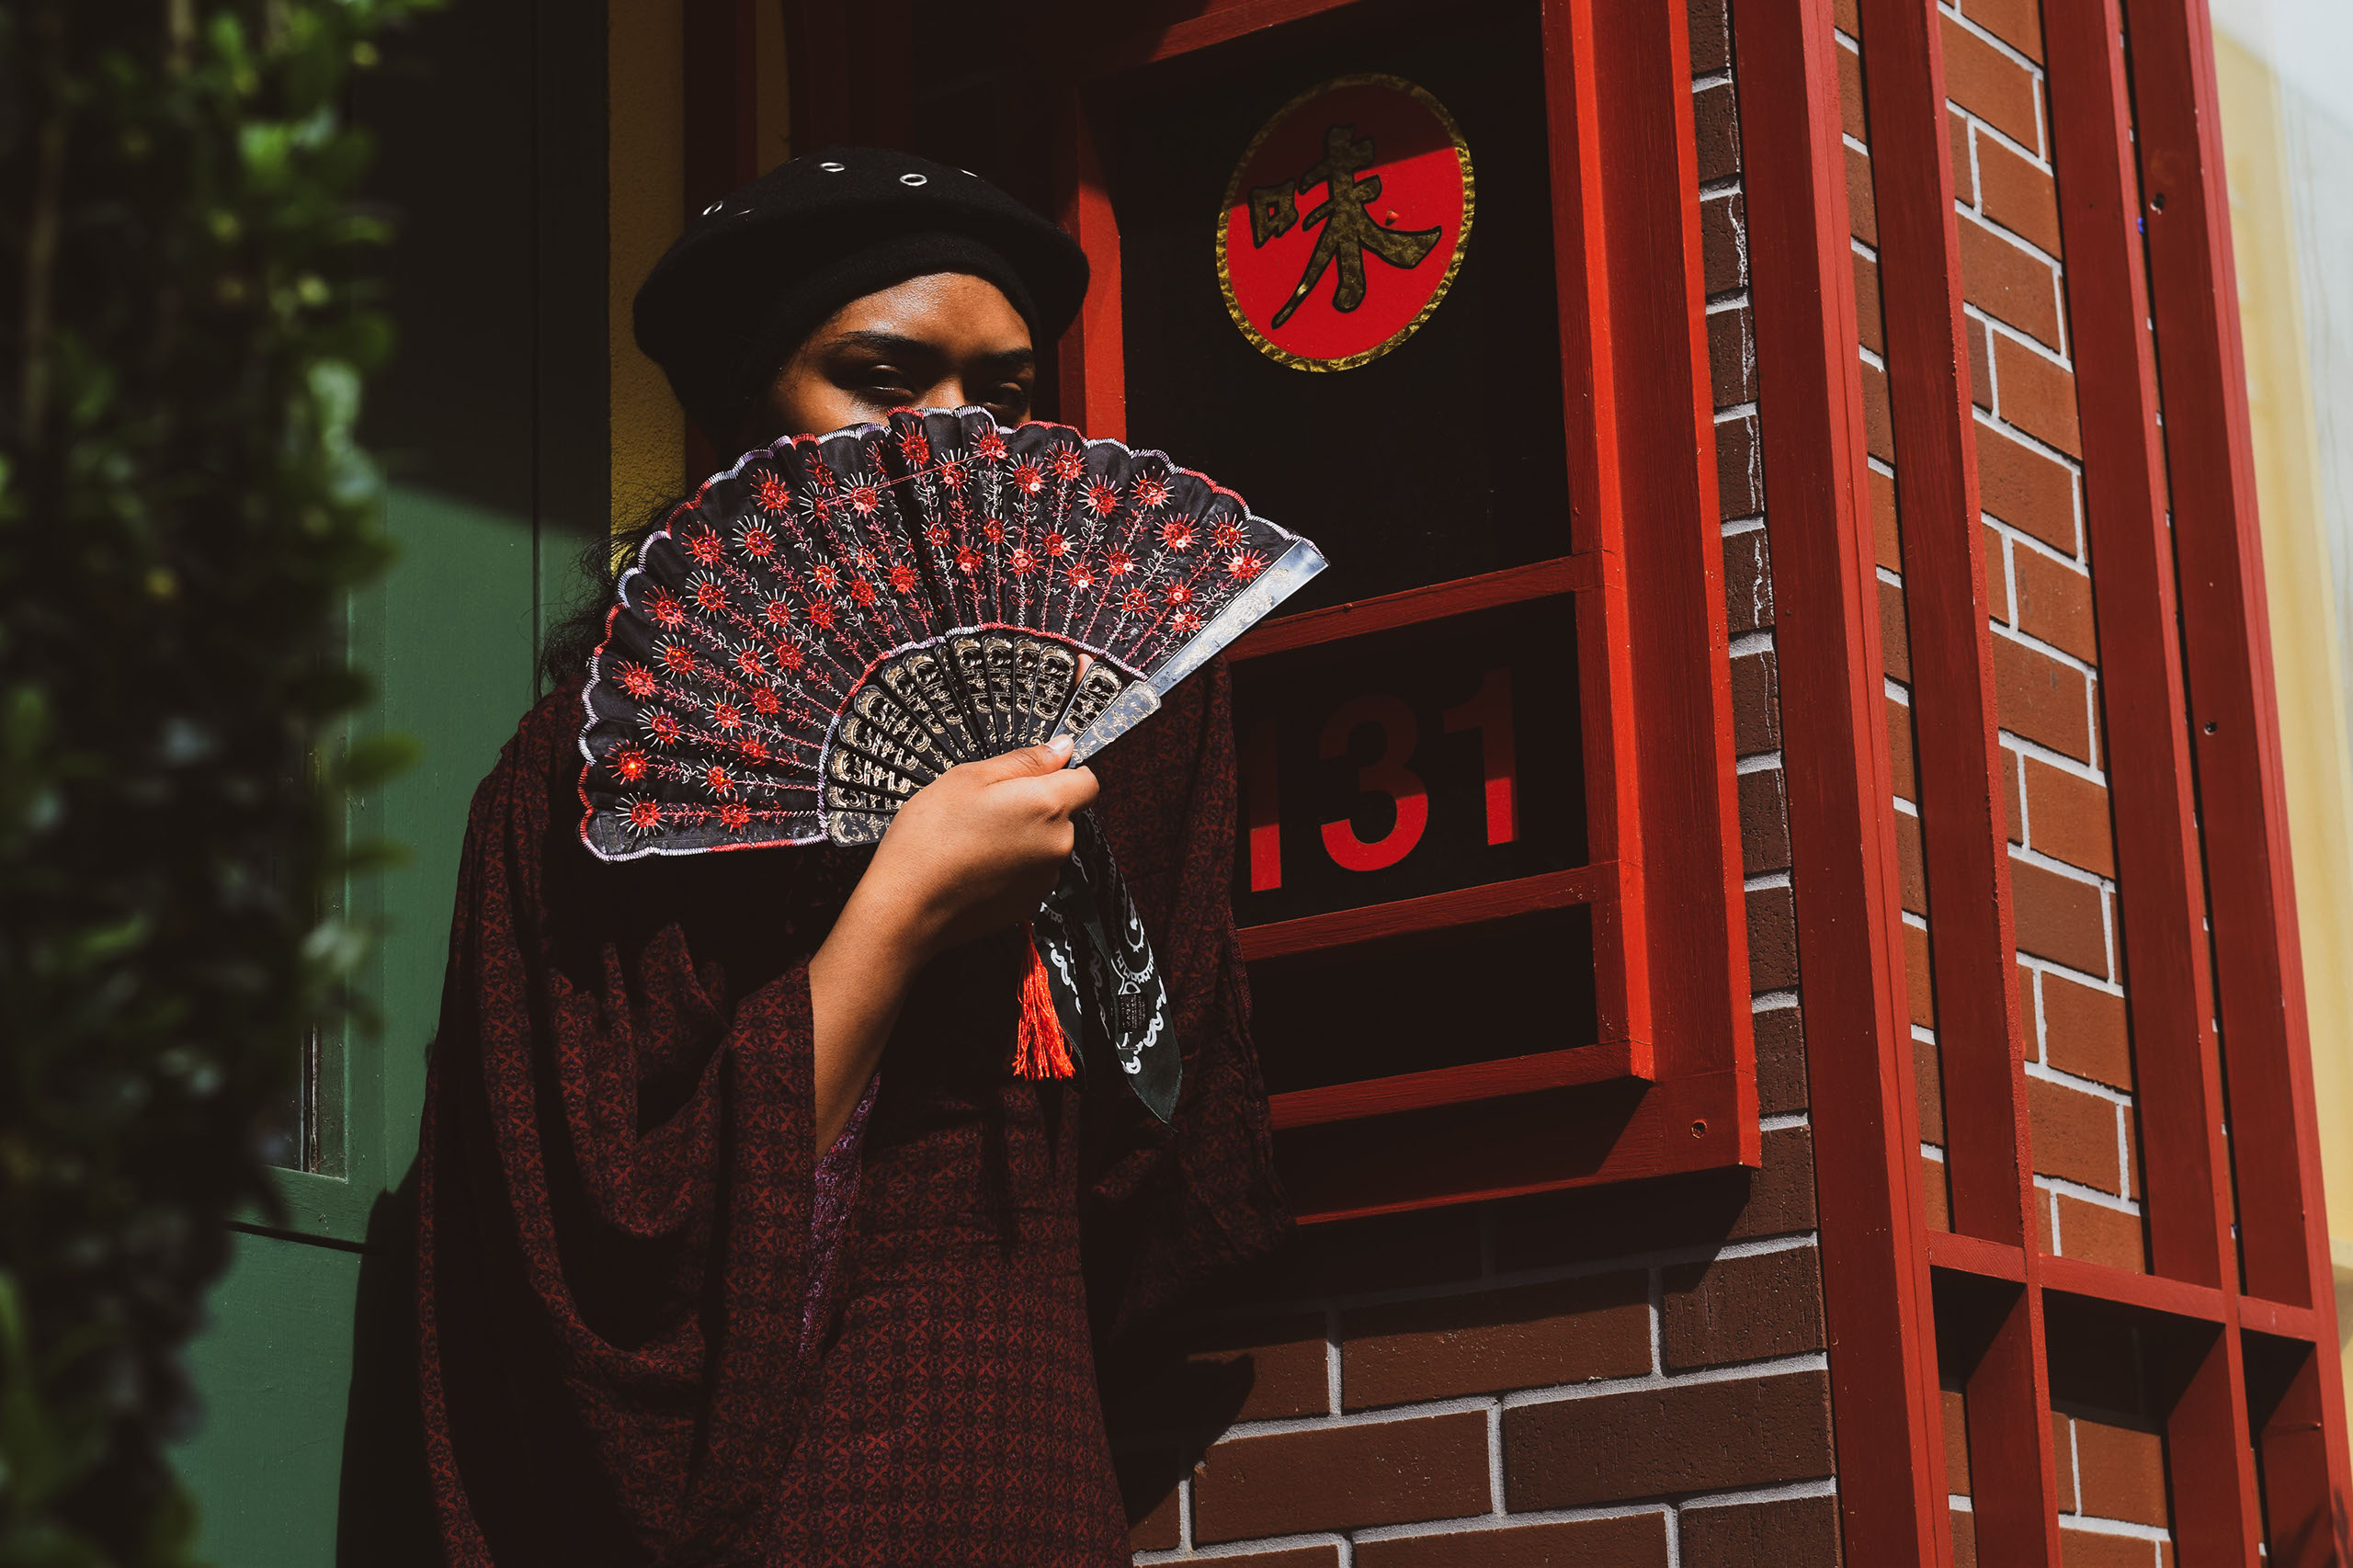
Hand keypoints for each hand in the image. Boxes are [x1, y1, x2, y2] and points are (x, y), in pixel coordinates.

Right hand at [853, 735, 1100, 962]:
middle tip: (985, 806)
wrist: (907, 906)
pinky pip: (1031, 871)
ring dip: (1023, 836)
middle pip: (1064, 813)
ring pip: (1046, 843)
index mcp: (1048, 806)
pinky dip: (1012, 864)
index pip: (1087, 781)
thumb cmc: (931, 837)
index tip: (1035, 773)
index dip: (1063, 772)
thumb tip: (1062, 747)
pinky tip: (977, 863)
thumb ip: (1026, 760)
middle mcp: (1058, 844)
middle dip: (1035, 804)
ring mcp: (1045, 877)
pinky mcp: (1029, 903)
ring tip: (975, 838)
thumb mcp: (970, 777)